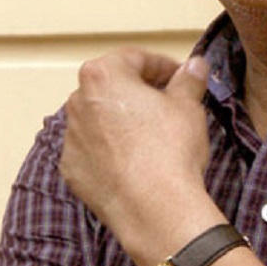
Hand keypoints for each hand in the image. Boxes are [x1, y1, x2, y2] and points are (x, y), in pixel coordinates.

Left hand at [60, 48, 219, 265]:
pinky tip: (136, 161)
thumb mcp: (188, 106)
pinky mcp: (72, 170)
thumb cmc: (170, 149)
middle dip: (139, 92)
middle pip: (113, 86)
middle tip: (169, 104)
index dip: (163, 66)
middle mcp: (78, 102)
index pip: (136, 58)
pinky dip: (111, 150)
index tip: (180, 77)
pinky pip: (93, 150)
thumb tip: (195, 66)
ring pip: (100, 118)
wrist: (153, 208)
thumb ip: (189, 79)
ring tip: (154, 136)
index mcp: (103, 75)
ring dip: (123, 120)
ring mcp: (71, 138)